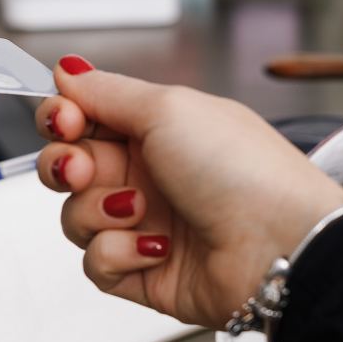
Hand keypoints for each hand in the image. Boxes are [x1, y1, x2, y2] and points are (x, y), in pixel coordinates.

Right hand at [35, 57, 342, 328]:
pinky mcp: (142, 271)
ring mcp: (144, 224)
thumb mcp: (169, 109)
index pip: (83, 118)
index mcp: (156, 128)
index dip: (62, 118)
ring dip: (98, 212)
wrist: (280, 246)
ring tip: (140, 211)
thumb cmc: (243, 172)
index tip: (65, 119)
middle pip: (68, 166)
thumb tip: (67, 69)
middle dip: (65, 166)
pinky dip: (119, 254)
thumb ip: (106, 91)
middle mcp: (148, 173)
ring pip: (76, 216)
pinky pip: (96, 262)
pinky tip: (157, 248)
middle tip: (82, 169)